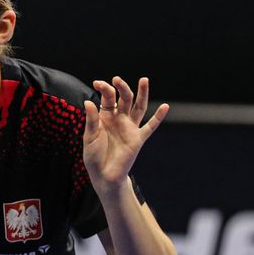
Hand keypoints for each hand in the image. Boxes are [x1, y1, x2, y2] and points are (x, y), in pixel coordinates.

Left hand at [82, 76, 168, 190]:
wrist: (103, 175)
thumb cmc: (94, 156)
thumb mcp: (89, 136)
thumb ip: (91, 120)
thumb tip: (88, 102)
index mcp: (106, 116)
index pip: (108, 97)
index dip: (104, 89)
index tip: (97, 83)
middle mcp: (119, 119)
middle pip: (124, 98)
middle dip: (122, 88)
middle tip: (117, 79)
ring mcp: (130, 128)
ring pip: (138, 107)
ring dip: (142, 94)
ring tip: (144, 80)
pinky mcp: (138, 139)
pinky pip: (150, 127)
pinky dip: (158, 117)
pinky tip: (165, 107)